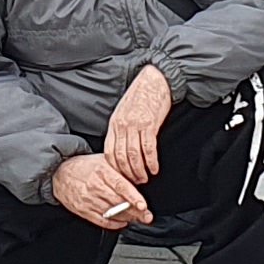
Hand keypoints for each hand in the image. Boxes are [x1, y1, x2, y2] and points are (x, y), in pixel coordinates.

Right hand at [48, 154, 147, 229]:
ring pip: (111, 213)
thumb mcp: (103, 160)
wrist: (60, 173)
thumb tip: (140, 177)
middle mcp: (95, 186)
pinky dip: (114, 223)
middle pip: (119, 202)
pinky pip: (102, 221)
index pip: (120, 186)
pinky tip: (122, 221)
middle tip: (147, 216)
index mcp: (102, 171)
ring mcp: (88, 200)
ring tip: (136, 217)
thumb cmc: (85, 166)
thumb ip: (120, 169)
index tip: (143, 205)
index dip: (133, 197)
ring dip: (126, 217)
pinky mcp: (83, 210)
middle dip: (135, 211)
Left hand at [104, 63, 172, 186]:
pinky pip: (148, 148)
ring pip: (133, 155)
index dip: (115, 168)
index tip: (121, 178)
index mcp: (114, 124)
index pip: (109, 152)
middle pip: (120, 156)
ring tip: (145, 178)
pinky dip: (151, 162)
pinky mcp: (149, 124)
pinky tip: (154, 168)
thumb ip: (120, 128)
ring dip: (139, 171)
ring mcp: (135, 125)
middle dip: (127, 173)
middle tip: (134, 183)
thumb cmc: (141, 96)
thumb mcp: (123, 111)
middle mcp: (122, 126)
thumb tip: (120, 147)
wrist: (154, 81)